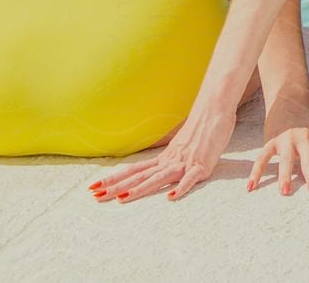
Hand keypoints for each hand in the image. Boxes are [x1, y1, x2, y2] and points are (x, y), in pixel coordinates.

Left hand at [90, 99, 238, 203]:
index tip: (94, 187)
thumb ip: (172, 158)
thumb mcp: (181, 145)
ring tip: (123, 199)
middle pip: (139, 176)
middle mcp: (169, 161)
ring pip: (158, 178)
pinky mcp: (201, 165)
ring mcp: (184, 163)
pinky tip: (171, 198)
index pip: (134, 170)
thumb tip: (162, 168)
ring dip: (140, 189)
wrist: (214, 109)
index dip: (114, 179)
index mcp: (164, 157)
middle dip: (116, 187)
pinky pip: (190, 178)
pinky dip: (181, 188)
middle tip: (96, 196)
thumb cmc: (201, 127)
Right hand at [249, 96, 308, 195]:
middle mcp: (304, 137)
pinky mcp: (271, 139)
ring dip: (286, 175)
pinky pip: (263, 157)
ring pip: (286, 159)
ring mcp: (286, 138)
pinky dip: (256, 171)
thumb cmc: (308, 121)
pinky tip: (251, 186)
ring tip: (285, 191)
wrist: (289, 98)